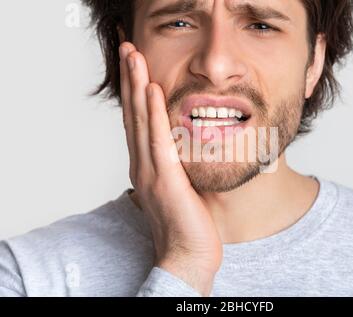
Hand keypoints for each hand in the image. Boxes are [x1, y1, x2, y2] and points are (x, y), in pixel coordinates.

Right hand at [119, 42, 222, 295]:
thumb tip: (181, 144)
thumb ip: (175, 163)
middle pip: (133, 114)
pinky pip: (158, 139)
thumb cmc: (187, 222)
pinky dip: (153, 112)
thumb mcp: (179, 185)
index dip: (133, 91)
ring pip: (140, 120)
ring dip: (136, 85)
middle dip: (129, 78)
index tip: (133, 65)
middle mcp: (142, 164)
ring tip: (133, 55)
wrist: (188, 255)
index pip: (137, 121)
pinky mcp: (164, 179)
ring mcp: (150, 171)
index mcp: (146, 165)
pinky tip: (151, 89)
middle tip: (126, 47)